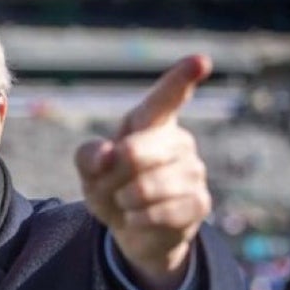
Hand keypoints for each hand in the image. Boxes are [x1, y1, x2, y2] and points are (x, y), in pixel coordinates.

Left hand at [75, 55, 211, 289]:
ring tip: (127, 202)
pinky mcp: (200, 202)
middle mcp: (178, 141)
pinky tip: (139, 218)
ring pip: (146, 187)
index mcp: (150, 123)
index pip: (165, 98)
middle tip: (111, 185)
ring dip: (123, 201)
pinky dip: (138, 220)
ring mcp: (193, 171)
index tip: (201, 61)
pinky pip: (161, 212)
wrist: (131, 228)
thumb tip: (110, 153)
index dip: (181, 79)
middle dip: (111, 176)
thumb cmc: (111, 185)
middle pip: (135, 153)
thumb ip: (88, 155)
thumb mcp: (89, 170)